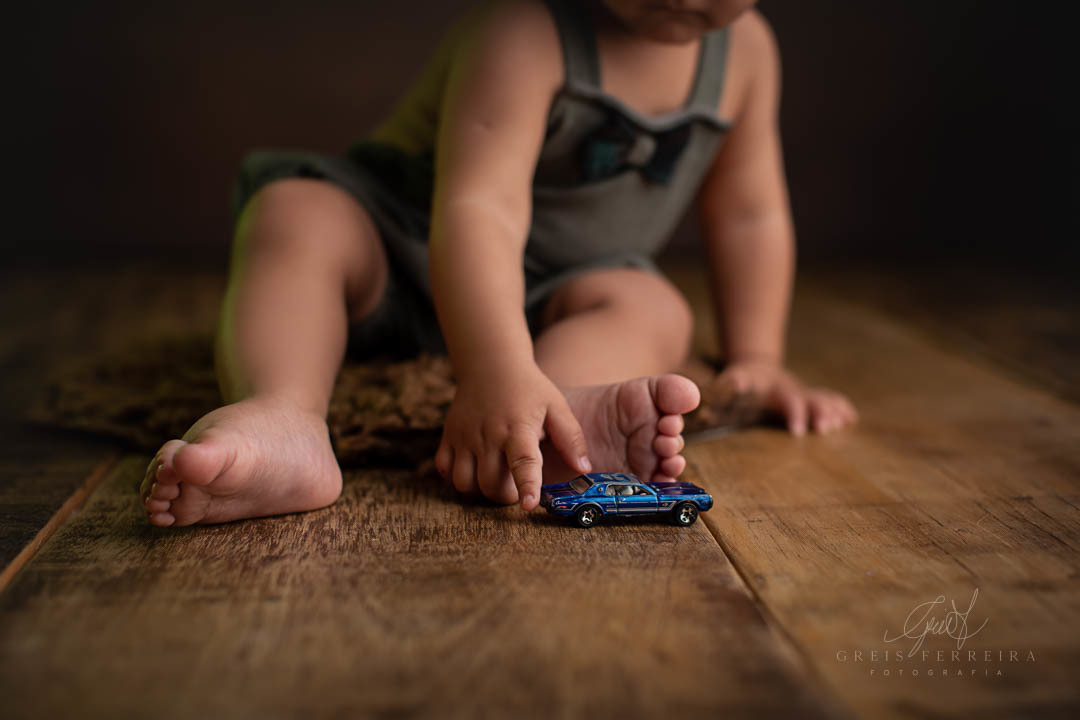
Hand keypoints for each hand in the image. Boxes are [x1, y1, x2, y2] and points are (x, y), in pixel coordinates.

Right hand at [434, 362, 590, 509]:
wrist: (491, 364)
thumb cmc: (529, 389)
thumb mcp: (556, 406)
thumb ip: (571, 438)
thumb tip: (584, 469)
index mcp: (519, 427)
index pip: (523, 461)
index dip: (526, 486)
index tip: (529, 506)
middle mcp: (489, 434)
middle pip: (490, 484)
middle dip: (505, 496)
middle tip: (515, 486)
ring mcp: (464, 435)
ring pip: (464, 483)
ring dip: (480, 489)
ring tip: (494, 476)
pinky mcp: (449, 435)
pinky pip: (445, 470)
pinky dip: (457, 475)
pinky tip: (473, 466)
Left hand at [713, 359, 857, 434]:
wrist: (757, 367)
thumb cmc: (743, 378)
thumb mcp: (736, 377)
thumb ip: (735, 381)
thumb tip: (738, 382)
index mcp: (777, 389)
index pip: (790, 401)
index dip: (795, 415)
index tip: (797, 433)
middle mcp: (795, 389)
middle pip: (812, 400)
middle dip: (821, 413)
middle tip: (825, 429)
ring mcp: (805, 392)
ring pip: (823, 399)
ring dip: (834, 411)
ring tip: (844, 424)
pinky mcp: (810, 396)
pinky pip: (829, 399)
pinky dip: (841, 406)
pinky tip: (851, 417)